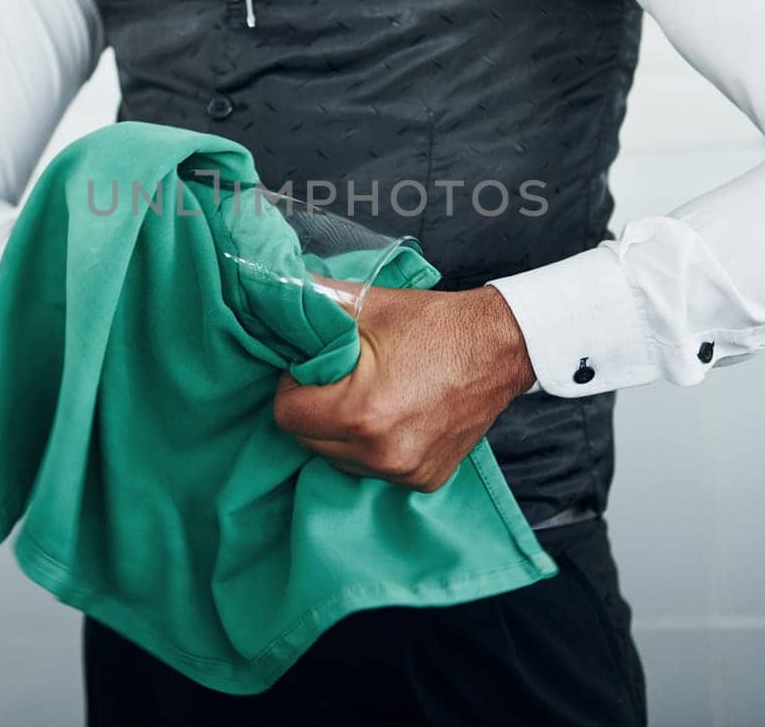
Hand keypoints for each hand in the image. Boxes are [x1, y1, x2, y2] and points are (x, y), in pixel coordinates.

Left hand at [273, 283, 535, 491]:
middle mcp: (382, 453)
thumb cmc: (432, 324)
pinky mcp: (424, 480)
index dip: (293, 386)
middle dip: (315, 410)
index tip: (314, 368)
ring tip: (370, 396)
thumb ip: (310, 301)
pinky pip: (374, 469)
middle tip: (342, 379)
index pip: (286, 415)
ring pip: (339, 459)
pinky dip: (374, 447)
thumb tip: (265, 285)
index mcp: (361, 413)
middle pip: (309, 441)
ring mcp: (406, 472)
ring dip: (342, 432)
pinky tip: (395, 415)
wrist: (499, 346)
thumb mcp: (365, 304)